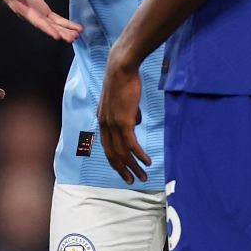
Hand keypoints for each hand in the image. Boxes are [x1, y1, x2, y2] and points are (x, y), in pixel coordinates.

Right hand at [0, 0, 81, 41]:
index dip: (47, 28)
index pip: (36, 20)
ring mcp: (37, 12)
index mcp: (21, 8)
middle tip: (72, 38)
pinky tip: (75, 27)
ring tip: (77, 35)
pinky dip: (65, 24)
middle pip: (47, 26)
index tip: (57, 36)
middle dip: (60, 33)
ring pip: (53, 25)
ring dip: (65, 30)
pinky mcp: (41, 8)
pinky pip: (55, 19)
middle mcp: (30, 14)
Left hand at [98, 48, 151, 183]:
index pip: (108, 147)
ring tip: (143, 176)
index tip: (124, 170)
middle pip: (113, 155)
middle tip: (132, 181)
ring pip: (122, 153)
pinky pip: (131, 144)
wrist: (121, 69)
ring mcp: (113, 125)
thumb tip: (136, 122)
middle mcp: (105, 126)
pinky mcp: (124, 121)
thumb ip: (129, 113)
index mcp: (103, 121)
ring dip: (133, 167)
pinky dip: (139, 155)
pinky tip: (147, 162)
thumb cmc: (125, 82)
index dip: (115, 160)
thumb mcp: (125, 101)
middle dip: (123, 170)